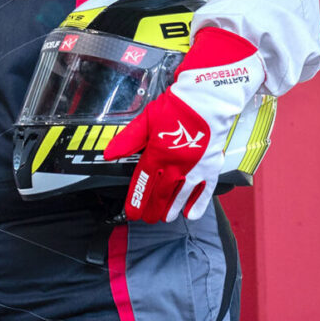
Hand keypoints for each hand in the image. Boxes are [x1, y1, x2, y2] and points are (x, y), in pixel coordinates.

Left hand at [105, 27, 264, 222]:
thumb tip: (109, 155)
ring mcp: (195, 168)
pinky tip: (191, 215)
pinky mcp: (211, 166)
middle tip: (146, 219)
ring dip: (172, 209)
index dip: (137, 199)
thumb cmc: (175, 108)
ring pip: (181, 195)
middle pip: (161, 193)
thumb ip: (128, 141)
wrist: (207, 101)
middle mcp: (176, 165)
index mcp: (157, 154)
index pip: (144, 182)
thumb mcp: (146, 121)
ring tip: (164, 219)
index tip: (132, 213)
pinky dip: (199, 204)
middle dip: (152, 208)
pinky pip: (205, 190)